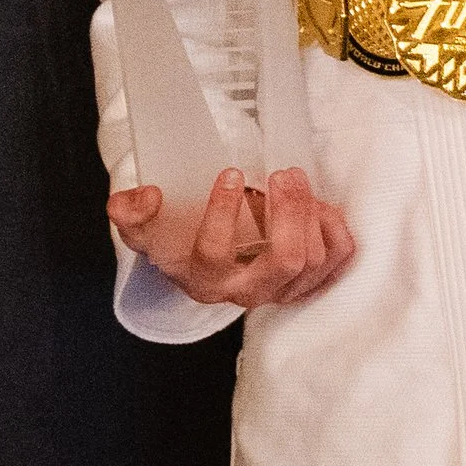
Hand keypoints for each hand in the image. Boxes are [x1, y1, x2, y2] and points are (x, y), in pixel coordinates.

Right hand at [106, 165, 355, 308]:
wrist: (207, 266)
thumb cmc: (177, 242)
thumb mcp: (142, 229)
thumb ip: (129, 213)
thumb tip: (149, 196)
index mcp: (204, 279)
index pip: (216, 253)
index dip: (222, 213)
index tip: (230, 173)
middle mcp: (246, 292)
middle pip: (284, 260)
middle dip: (289, 212)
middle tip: (282, 173)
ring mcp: (281, 291)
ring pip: (313, 258)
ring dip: (309, 212)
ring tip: (293, 179)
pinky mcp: (309, 283)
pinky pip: (336, 260)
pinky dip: (333, 228)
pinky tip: (315, 204)